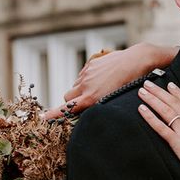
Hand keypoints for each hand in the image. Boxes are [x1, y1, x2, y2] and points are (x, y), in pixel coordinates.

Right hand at [43, 43, 177, 119]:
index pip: (67, 107)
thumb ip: (96, 106)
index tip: (42, 118)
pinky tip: (102, 79)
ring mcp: (87, 74)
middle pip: (67, 96)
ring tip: (99, 89)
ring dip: (81, 90)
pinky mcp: (90, 64)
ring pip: (75, 86)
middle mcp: (86, 86)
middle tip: (84, 103)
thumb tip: (86, 111)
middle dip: (72, 101)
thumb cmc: (129, 86)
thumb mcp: (112, 101)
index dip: (54, 114)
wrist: (136, 61)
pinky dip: (87, 79)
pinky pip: (82, 75)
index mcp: (91, 98)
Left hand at [138, 80, 179, 179]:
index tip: (170, 85)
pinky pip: (161, 127)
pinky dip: (150, 117)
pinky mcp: (177, 142)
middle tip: (149, 83)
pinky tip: (142, 110)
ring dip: (153, 99)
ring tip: (142, 92)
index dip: (177, 93)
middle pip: (173, 103)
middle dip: (160, 92)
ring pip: (166, 110)